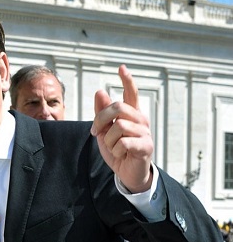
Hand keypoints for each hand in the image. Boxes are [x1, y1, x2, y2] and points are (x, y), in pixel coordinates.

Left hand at [91, 64, 153, 192]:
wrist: (128, 174)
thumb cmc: (118, 151)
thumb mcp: (105, 131)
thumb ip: (102, 113)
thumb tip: (100, 91)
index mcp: (132, 114)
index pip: (131, 93)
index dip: (127, 80)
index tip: (122, 67)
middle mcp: (141, 120)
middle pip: (118, 107)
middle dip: (101, 119)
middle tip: (95, 132)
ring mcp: (145, 132)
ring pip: (119, 126)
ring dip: (109, 139)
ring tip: (113, 148)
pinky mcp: (146, 146)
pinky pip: (123, 142)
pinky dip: (115, 150)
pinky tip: (120, 155)